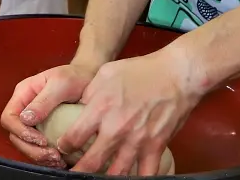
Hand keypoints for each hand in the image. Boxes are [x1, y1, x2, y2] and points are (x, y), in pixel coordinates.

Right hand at [1, 62, 97, 167]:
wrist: (90, 79)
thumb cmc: (75, 76)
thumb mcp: (60, 84)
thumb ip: (43, 101)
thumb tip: (26, 119)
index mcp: (23, 94)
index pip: (9, 118)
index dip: (20, 132)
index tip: (41, 139)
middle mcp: (25, 109)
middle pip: (15, 136)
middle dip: (31, 149)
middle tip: (53, 154)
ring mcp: (34, 122)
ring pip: (26, 145)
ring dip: (39, 156)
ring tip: (58, 160)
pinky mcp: (45, 132)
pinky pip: (39, 149)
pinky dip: (47, 158)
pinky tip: (60, 160)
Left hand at [60, 45, 204, 174]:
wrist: (175, 74)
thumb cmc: (140, 71)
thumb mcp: (105, 74)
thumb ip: (89, 94)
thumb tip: (78, 108)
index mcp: (100, 108)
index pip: (73, 137)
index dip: (64, 147)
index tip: (63, 149)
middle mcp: (116, 128)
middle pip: (91, 161)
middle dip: (80, 170)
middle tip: (75, 172)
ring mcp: (137, 140)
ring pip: (116, 173)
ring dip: (105, 178)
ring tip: (99, 178)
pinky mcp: (156, 147)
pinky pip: (146, 174)